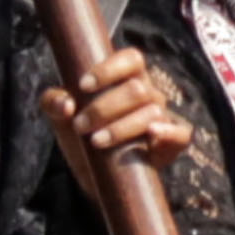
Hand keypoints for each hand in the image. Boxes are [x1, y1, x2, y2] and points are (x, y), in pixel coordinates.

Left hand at [41, 47, 190, 182]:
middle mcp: (148, 94)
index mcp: (127, 79)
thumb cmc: (82, 136)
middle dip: (104, 108)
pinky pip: (181, 133)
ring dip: (121, 127)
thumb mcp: (60, 117)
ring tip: (95, 142)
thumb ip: (53, 102)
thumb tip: (66, 104)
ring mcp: (162, 118)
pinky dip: (168, 133)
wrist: (96, 175)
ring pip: (152, 113)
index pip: (131, 59)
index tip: (83, 86)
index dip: (109, 69)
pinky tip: (151, 135)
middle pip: (137, 89)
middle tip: (80, 125)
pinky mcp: (171, 143)